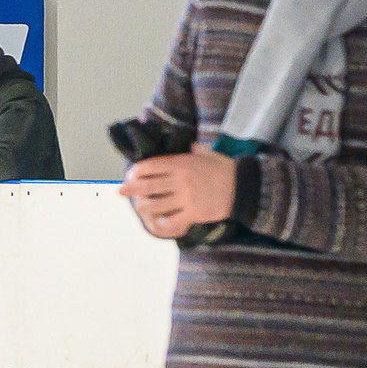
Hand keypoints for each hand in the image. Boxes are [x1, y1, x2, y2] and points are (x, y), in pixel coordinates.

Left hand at [120, 149, 237, 239]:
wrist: (244, 186)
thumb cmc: (223, 168)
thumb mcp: (205, 153)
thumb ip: (189, 149)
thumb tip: (179, 143)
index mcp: (181, 163)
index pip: (149, 167)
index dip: (135, 172)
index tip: (129, 176)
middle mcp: (180, 180)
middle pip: (146, 187)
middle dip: (130, 190)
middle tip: (121, 192)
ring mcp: (186, 198)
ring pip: (155, 206)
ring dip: (144, 207)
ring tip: (141, 207)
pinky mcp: (193, 214)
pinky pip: (170, 222)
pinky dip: (162, 224)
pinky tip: (159, 223)